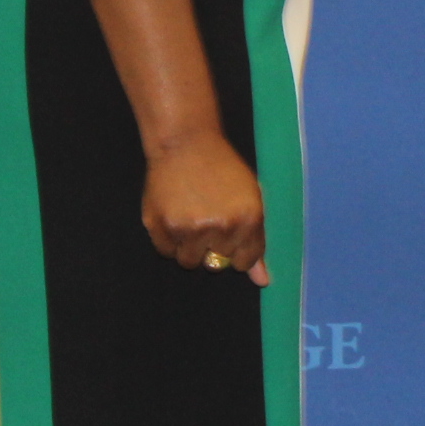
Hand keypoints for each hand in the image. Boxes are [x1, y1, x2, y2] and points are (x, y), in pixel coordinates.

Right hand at [142, 132, 268, 284]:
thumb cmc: (223, 169)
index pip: (245, 261)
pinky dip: (169, 239)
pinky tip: (174, 213)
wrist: (186, 143)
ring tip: (190, 216)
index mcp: (248, 220)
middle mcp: (220, 227)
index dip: (237, 251)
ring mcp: (189, 228)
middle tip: (207, 217)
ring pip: (188, 260)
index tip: (229, 235)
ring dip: (189, 245)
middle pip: (216, 263)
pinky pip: (166, 250)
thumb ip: (256, 242)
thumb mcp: (250, 199)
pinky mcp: (161, 225)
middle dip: (212, 246)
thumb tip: (262, 282)